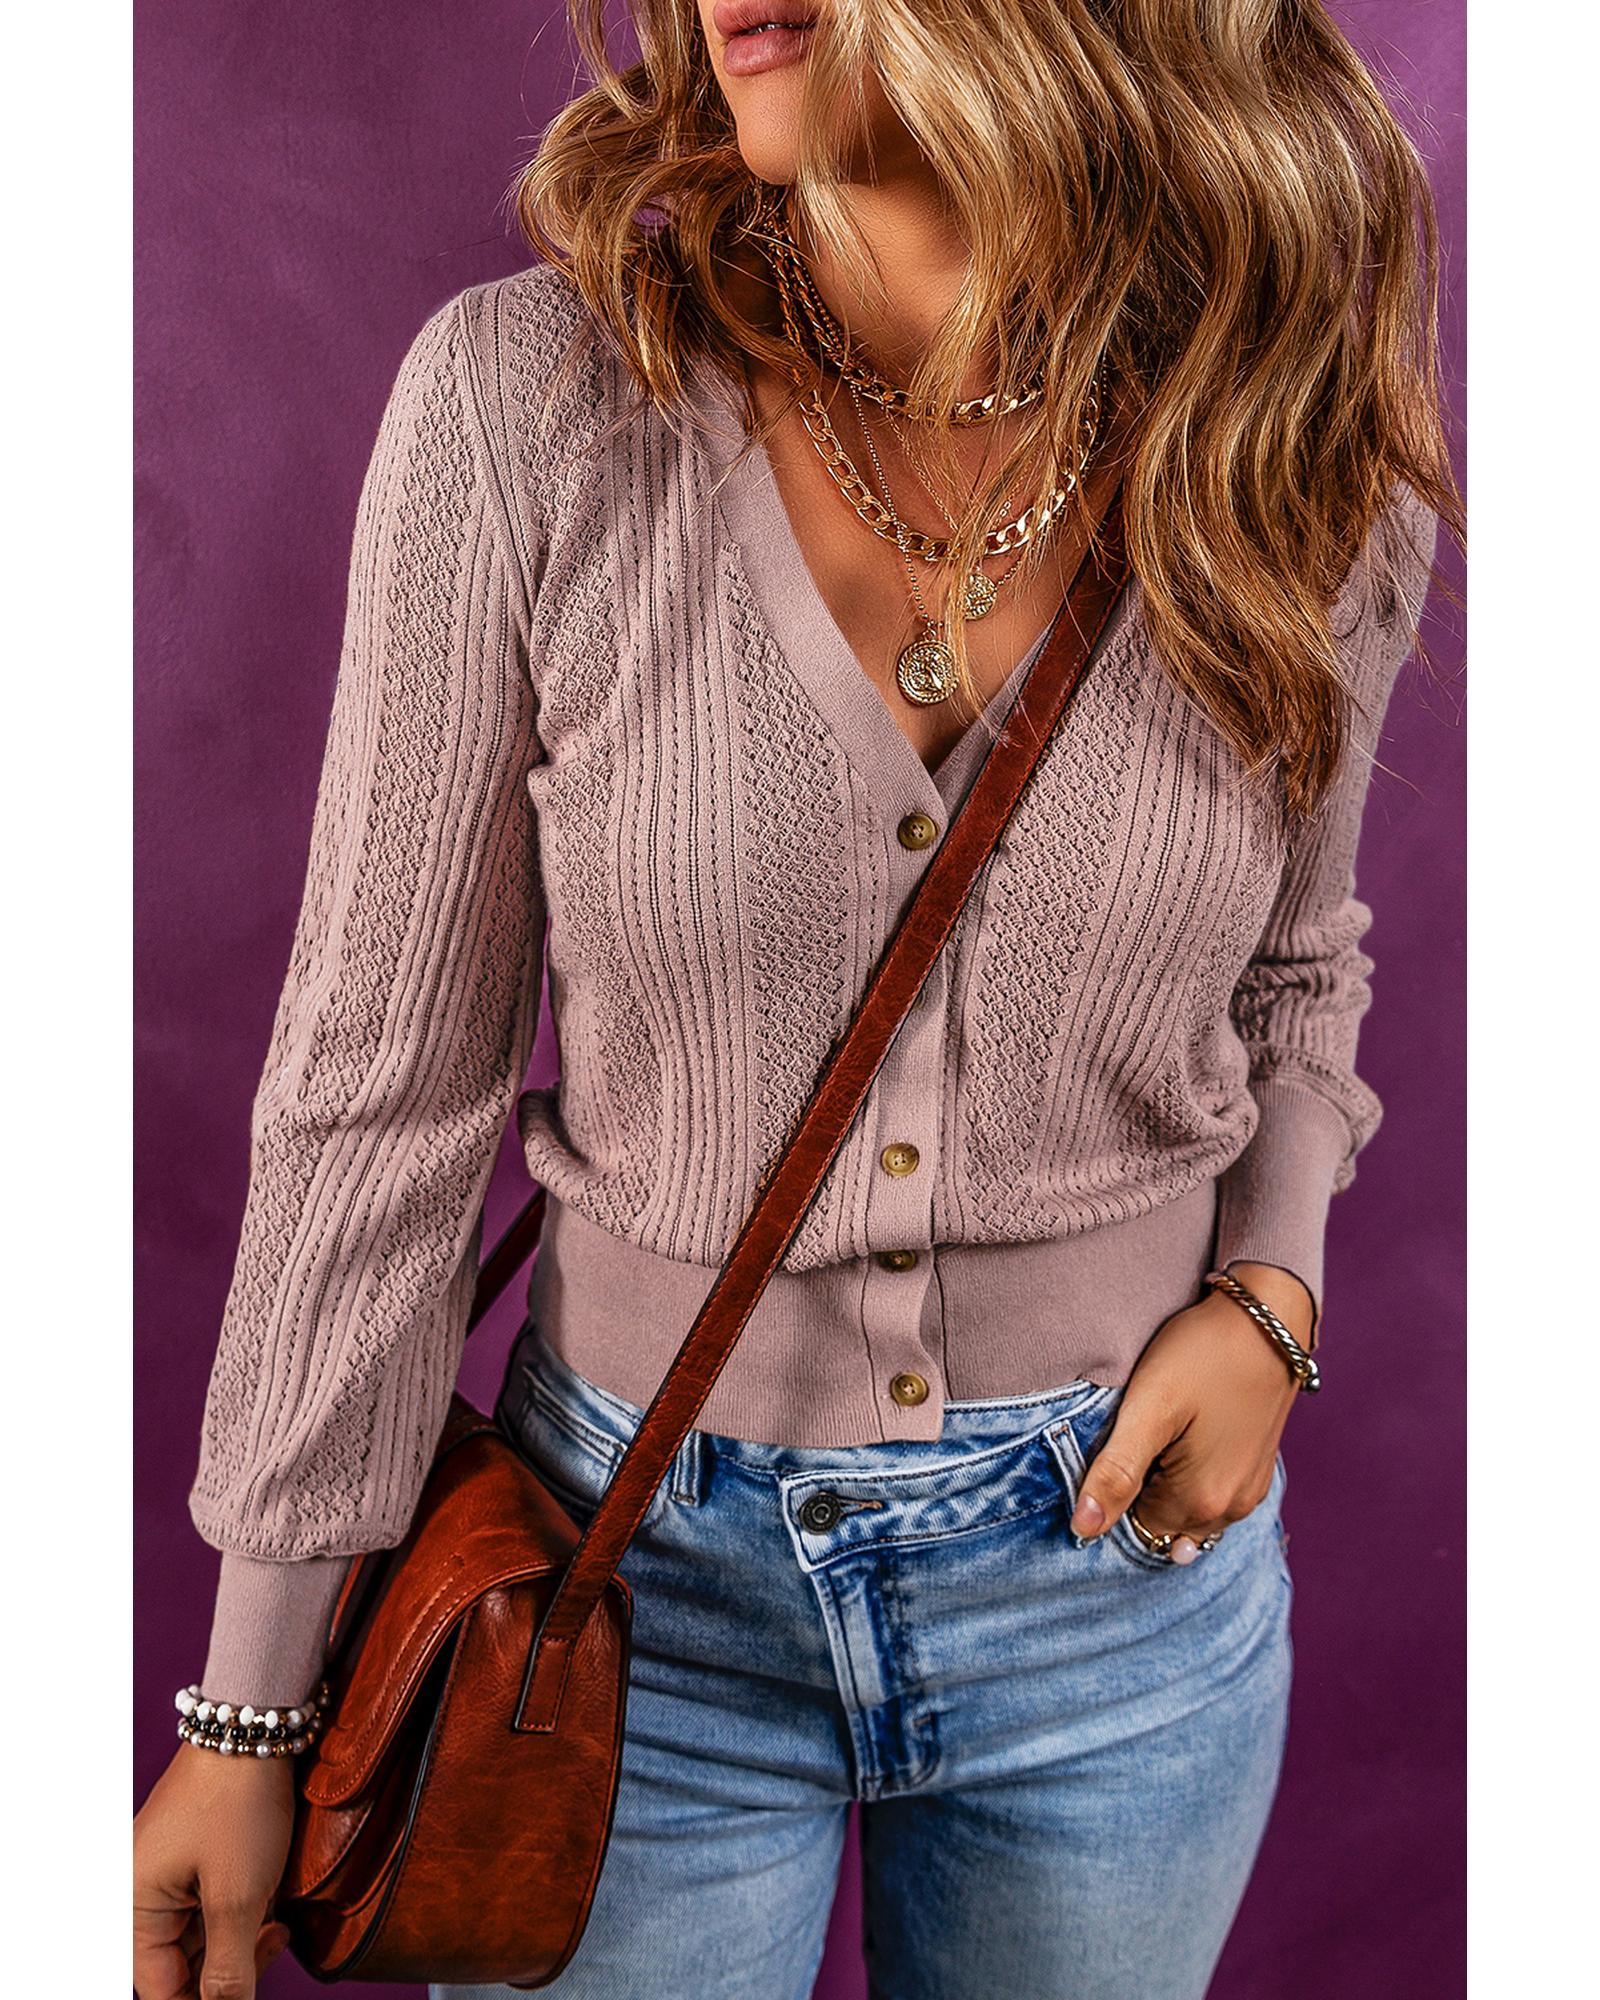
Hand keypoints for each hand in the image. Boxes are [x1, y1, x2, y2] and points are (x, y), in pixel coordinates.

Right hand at [133, 1744, 296, 1998]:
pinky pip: (213, 1906)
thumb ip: (228, 1967)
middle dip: (231, 1965)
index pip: (163, 1991)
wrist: (254, 1727)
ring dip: (241, 1936)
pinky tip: (271, 1896)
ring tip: (274, 1913)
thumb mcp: (238, 1896)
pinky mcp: (194, 1859)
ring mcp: (168, 1875)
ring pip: (202, 1938)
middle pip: (181, 1967)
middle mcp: (141, 1896)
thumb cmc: (237, 1804)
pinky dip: (243, 1909)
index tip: (245, 1995)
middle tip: (274, 1940)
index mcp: (133, 1910)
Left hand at [1069, 1263, 1312, 1561]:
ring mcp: (1250, 1492)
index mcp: (1201, 1502)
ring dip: (1167, 1487)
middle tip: (1141, 1433)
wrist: (1266, 1318)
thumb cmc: (1202, 1356)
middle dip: (1142, 1492)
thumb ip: (1116, 1472)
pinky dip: (1192, 1478)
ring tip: (1162, 1433)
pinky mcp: (1257, 1470)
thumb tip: (1083, 1529)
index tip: (1118, 1446)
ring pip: (1188, 1512)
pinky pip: (1213, 1496)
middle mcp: (1232, 1510)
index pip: (1135, 1528)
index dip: (1118, 1491)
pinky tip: (1186, 1434)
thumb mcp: (1149, 1408)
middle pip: (1163, 1524)